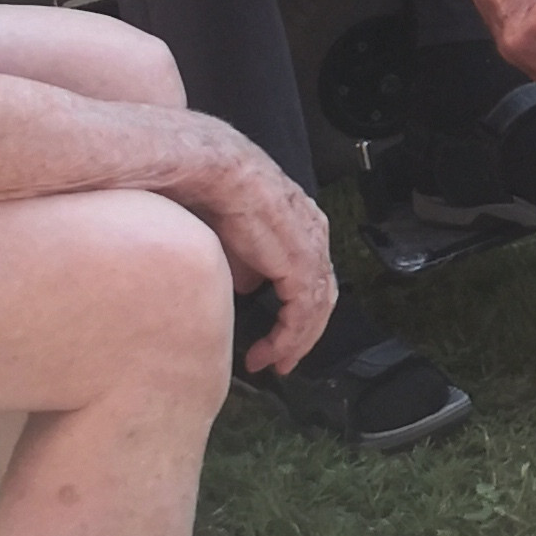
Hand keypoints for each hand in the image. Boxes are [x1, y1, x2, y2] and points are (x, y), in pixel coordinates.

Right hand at [189, 140, 335, 374]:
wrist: (216, 172)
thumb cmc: (216, 191)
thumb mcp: (233, 236)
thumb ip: (246, 263)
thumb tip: (244, 285)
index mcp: (303, 224)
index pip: (310, 276)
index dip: (298, 311)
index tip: (279, 336)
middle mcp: (315, 236)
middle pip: (320, 297)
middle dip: (302, 334)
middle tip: (281, 360)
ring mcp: (312, 251)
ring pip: (315, 311)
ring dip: (295, 343)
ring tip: (273, 363)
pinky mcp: (301, 266)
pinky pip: (302, 316)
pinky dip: (287, 341)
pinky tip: (268, 355)